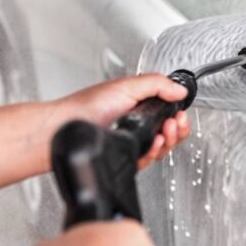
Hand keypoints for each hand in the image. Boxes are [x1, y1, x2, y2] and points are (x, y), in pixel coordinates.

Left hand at [57, 74, 191, 168]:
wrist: (64, 129)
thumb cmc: (85, 107)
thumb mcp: (126, 86)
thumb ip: (157, 84)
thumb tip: (180, 90)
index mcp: (137, 105)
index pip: (168, 112)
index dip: (178, 114)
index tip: (180, 113)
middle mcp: (136, 124)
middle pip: (170, 132)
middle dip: (177, 129)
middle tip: (174, 124)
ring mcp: (132, 142)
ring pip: (162, 148)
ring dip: (168, 141)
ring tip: (163, 133)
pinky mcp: (126, 157)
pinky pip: (149, 160)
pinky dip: (154, 152)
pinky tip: (153, 144)